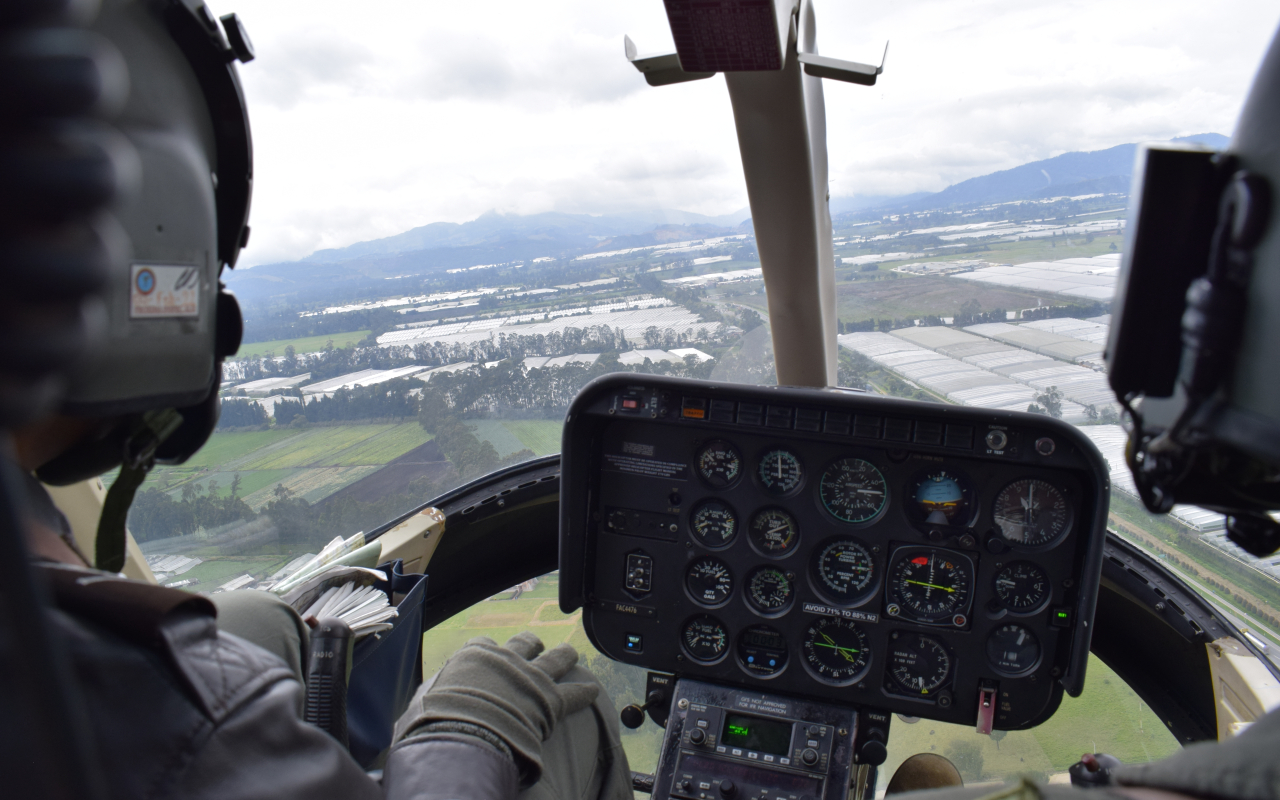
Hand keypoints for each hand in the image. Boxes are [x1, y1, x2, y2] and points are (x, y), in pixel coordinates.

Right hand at [393, 632, 597, 783]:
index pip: (483, 645)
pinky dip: (583, 691)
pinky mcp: (550, 701)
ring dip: (564, 656)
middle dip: (530, 645)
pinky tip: (593, 689)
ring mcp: (531, 677)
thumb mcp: (422, 702)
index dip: (488, 654)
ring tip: (571, 653)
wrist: (464, 739)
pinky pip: (573, 693)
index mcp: (473, 656)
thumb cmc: (435, 724)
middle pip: (523, 644)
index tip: (489, 659)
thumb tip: (428, 697)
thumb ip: (431, 693)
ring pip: (554, 659)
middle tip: (536, 647)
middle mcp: (505, 659)